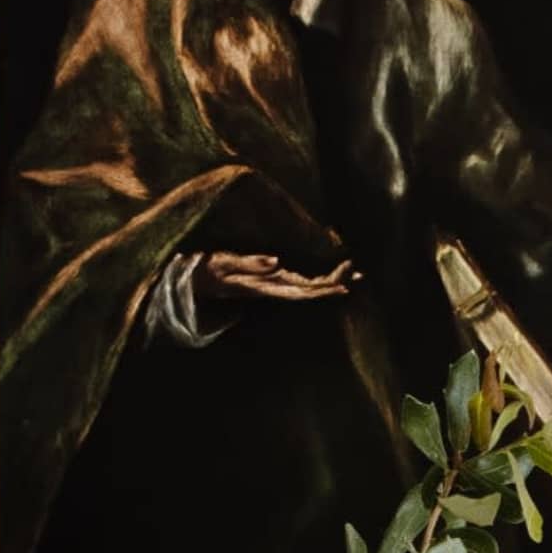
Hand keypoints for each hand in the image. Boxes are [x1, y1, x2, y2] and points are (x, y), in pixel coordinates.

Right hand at [197, 249, 357, 308]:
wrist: (192, 281)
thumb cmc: (206, 270)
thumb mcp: (224, 263)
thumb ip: (250, 263)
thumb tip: (278, 261)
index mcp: (266, 286)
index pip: (301, 290)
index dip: (324, 288)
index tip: (344, 284)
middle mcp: (273, 288)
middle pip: (310, 290)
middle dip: (334, 283)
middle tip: (359, 274)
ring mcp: (272, 285)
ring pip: (307, 286)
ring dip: (329, 280)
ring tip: (353, 272)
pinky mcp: (269, 280)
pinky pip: (299, 280)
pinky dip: (317, 276)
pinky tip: (330, 272)